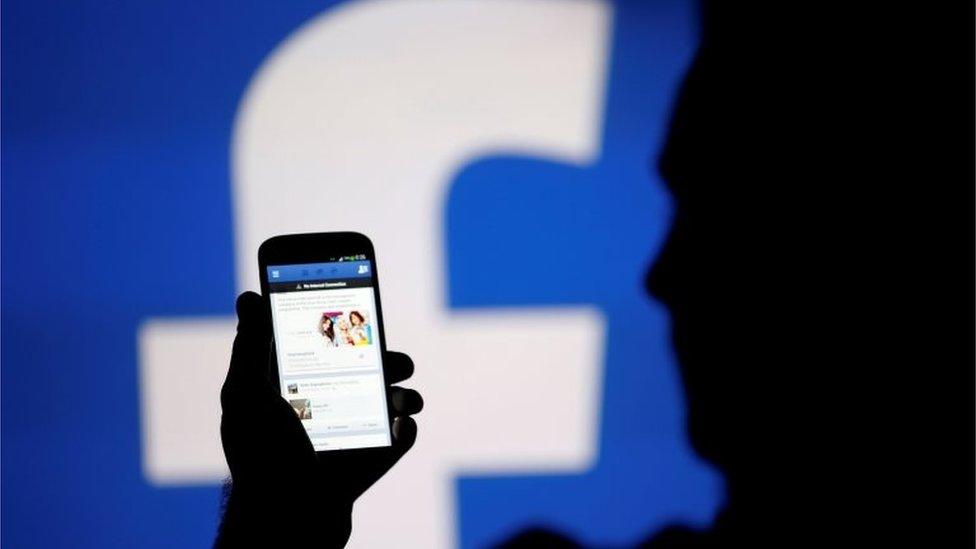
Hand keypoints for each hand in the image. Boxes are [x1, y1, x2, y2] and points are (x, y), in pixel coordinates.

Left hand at [215, 292, 422, 546]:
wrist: (286, 523)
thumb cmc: (260, 459)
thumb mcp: (246, 396)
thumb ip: (251, 346)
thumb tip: (249, 298)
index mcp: (299, 384)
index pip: (326, 344)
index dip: (346, 325)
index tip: (362, 307)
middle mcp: (328, 404)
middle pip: (368, 368)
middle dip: (391, 358)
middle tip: (399, 361)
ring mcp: (354, 431)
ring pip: (392, 401)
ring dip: (407, 394)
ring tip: (407, 399)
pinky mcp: (373, 457)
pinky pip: (401, 436)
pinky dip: (407, 429)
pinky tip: (401, 425)